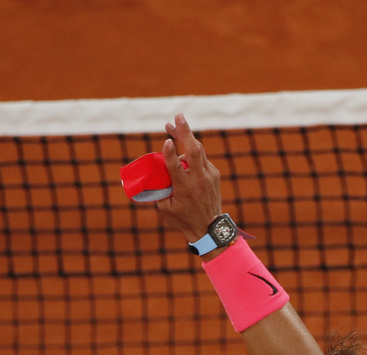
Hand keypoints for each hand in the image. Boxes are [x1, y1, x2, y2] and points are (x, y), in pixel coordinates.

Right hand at [154, 113, 224, 244]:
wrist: (209, 227)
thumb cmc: (182, 218)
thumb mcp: (165, 208)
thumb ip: (159, 188)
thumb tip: (153, 171)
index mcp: (185, 188)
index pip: (177, 167)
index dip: (170, 153)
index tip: (165, 141)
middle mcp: (199, 179)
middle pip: (194, 149)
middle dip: (185, 131)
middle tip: (177, 116)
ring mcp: (209, 175)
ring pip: (199, 150)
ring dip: (187, 136)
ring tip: (175, 124)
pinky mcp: (213, 173)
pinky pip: (201, 158)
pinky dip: (191, 152)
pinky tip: (183, 151)